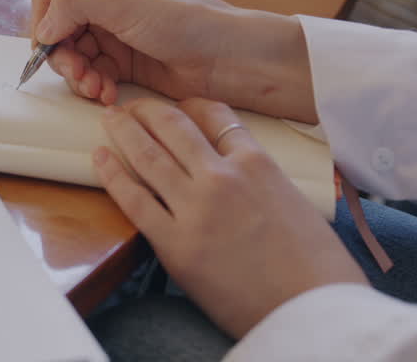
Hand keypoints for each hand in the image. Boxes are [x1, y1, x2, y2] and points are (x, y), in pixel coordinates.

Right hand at [29, 0, 233, 105]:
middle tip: (75, 72)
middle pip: (55, 24)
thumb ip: (73, 6)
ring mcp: (111, 30)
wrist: (227, 58)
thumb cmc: (187, 19)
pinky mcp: (121, 60)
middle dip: (61, 52)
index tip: (48, 39)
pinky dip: (92, 85)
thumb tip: (43, 28)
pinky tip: (106, 93)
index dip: (42, 12)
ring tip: (94, 87)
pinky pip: (89, 73)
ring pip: (69, 53)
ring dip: (76, 74)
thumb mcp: (122, 4)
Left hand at [94, 98, 366, 338]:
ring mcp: (195, 208)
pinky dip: (113, 174)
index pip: (214, 115)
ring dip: (123, 131)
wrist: (313, 309)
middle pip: (173, 126)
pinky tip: (100, 158)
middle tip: (130, 106)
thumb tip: (240, 172)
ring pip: (147, 154)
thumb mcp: (293, 201)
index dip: (189, 106)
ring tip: (109, 119)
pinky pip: (133, 200)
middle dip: (147, 111)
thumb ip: (260, 180)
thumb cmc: (316, 266)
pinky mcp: (174, 244)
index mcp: (257, 163)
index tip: (177, 107)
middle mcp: (222, 177)